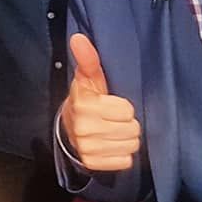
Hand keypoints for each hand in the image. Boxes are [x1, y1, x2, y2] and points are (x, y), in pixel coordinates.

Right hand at [61, 34, 140, 172]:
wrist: (69, 127)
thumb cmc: (87, 98)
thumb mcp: (88, 78)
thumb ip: (88, 59)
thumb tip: (78, 37)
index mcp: (85, 105)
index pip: (127, 110)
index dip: (124, 107)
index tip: (111, 104)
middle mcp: (84, 128)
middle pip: (132, 129)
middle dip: (127, 124)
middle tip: (114, 119)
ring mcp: (88, 148)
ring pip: (130, 146)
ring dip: (126, 139)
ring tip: (114, 131)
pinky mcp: (92, 164)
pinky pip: (125, 162)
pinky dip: (121, 155)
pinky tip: (111, 145)